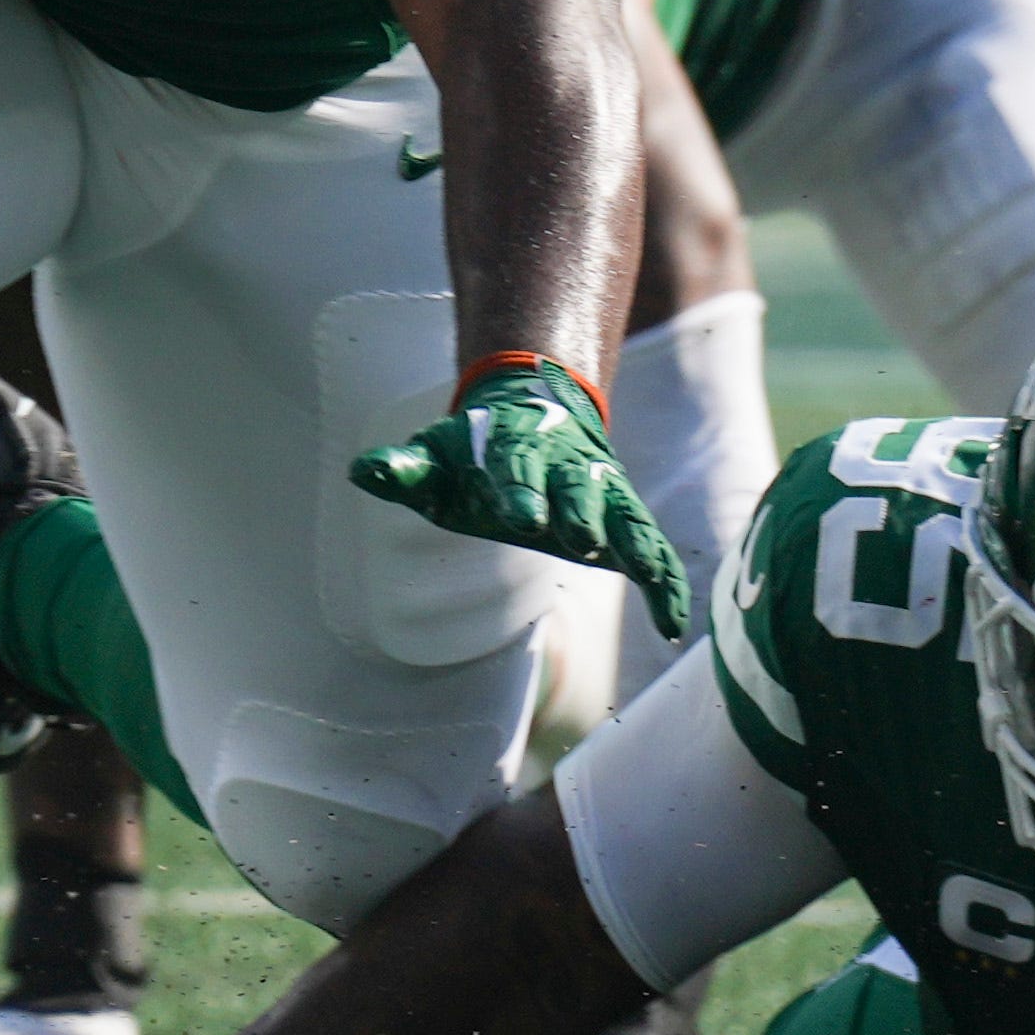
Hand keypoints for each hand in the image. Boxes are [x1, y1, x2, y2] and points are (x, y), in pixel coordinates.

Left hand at [348, 357, 694, 638]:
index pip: (516, 469)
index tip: (520, 516)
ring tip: (649, 575)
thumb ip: (405, 469)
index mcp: (515, 450)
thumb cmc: (475, 450)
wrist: (535, 410)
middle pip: (576, 487)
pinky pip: (651, 547)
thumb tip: (361, 471)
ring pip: (624, 514)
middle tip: (581, 537)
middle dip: (579, 511)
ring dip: (634, 542)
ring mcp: (601, 490)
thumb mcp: (437, 456)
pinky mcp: (623, 516)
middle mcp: (566, 468)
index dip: (518, 490)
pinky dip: (666, 582)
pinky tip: (672, 623)